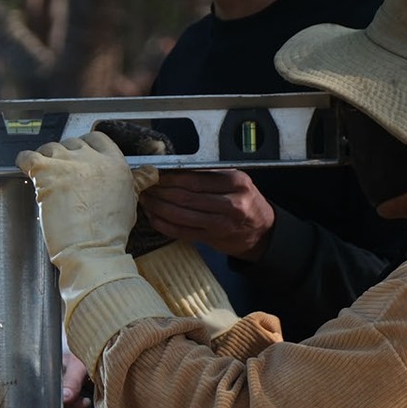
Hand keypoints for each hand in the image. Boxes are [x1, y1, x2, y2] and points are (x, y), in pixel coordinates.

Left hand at [21, 133, 173, 368]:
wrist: (92, 249)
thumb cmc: (110, 232)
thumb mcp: (130, 201)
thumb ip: (137, 181)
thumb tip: (152, 173)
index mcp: (114, 162)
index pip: (98, 138)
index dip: (86, 146)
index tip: (79, 158)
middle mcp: (92, 158)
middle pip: (72, 143)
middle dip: (66, 156)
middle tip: (62, 176)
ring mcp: (68, 163)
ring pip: (50, 147)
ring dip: (46, 159)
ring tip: (45, 178)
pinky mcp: (47, 172)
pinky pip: (27, 156)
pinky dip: (23, 161)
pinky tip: (25, 169)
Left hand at [138, 170, 275, 259]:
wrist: (262, 231)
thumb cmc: (245, 202)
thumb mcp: (236, 181)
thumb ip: (210, 174)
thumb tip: (174, 168)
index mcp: (236, 183)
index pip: (196, 178)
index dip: (171, 177)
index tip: (155, 173)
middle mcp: (231, 203)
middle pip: (185, 196)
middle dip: (160, 191)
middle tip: (145, 186)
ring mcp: (221, 224)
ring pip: (181, 215)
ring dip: (158, 207)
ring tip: (145, 199)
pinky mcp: (212, 239)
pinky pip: (181, 231)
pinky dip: (164, 224)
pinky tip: (153, 216)